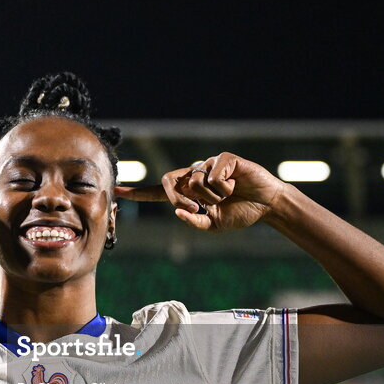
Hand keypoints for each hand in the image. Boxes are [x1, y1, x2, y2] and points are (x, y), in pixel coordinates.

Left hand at [114, 152, 287, 231]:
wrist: (266, 206)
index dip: (138, 192)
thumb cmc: (240, 213)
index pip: (159, 192)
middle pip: (168, 181)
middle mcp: (194, 175)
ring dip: (211, 197)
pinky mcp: (222, 159)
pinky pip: (211, 175)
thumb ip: (194, 222)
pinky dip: (223, 187)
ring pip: (193, 181)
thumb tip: (177, 212)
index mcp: (188, 193)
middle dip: (178, 198)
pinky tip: (235, 185)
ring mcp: (207, 165)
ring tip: (227, 196)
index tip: (117, 191)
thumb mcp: (214, 225)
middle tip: (199, 208)